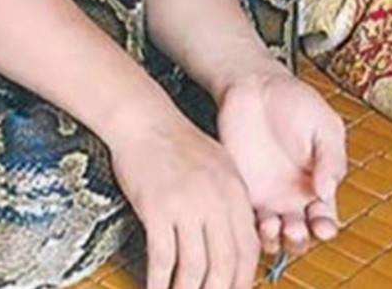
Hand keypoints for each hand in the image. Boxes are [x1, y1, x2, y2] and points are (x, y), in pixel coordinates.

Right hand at [110, 112, 259, 288]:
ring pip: (194, 268)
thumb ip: (229, 199)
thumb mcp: (217, 164)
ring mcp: (186, 205)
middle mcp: (215, 200)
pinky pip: (162, 257)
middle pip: (224, 265)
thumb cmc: (176, 139)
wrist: (143, 119)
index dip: (242, 280)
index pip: (247, 249)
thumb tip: (233, 240)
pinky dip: (159, 281)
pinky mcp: (157, 209)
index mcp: (234, 191)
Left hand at [217, 65, 346, 256]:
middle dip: (298, 239)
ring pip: (271, 232)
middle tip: (294, 228)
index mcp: (317, 183)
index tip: (322, 225)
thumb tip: (328, 191)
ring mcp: (265, 191)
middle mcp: (291, 193)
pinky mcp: (240, 184)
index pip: (324, 218)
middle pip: (298, 234)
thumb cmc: (293, 100)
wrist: (253, 84)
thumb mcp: (324, 126)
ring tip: (274, 225)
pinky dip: (249, 225)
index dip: (325, 227)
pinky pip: (244, 215)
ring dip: (274, 239)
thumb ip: (330, 158)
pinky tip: (255, 219)